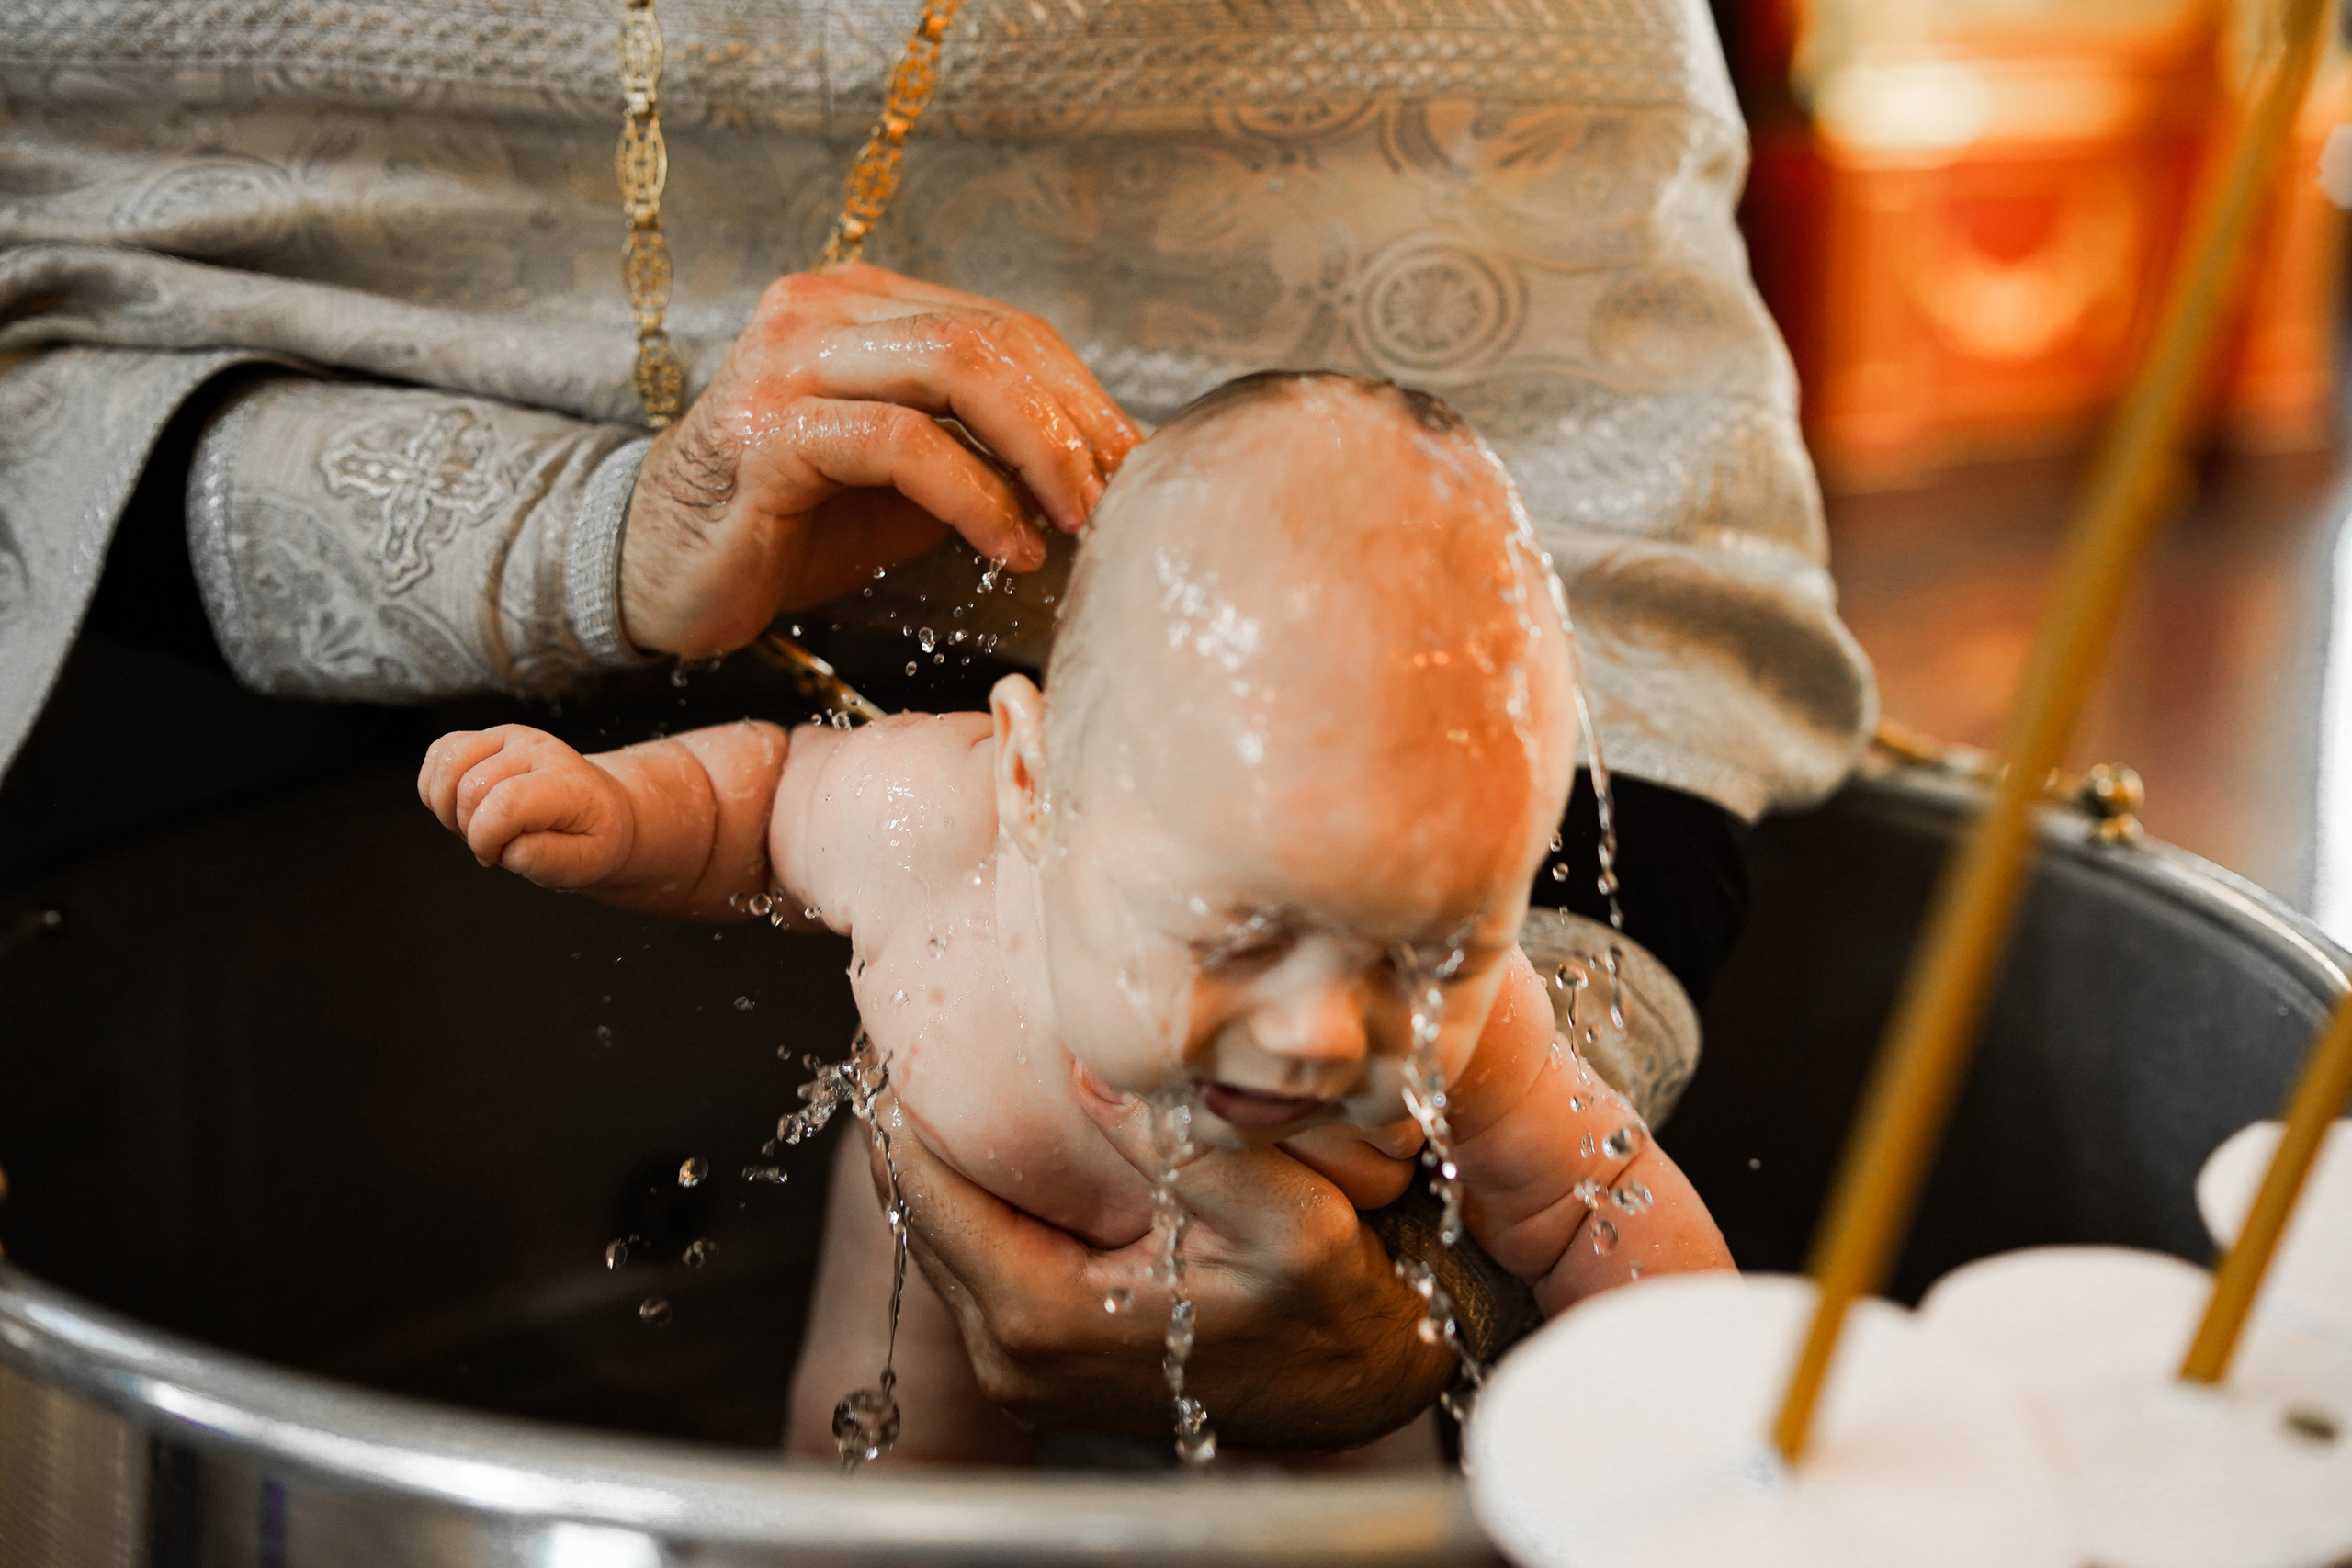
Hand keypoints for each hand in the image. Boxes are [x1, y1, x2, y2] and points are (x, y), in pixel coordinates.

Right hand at [419, 724, 633, 887]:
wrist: (600, 807)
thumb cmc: (592, 837)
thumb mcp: (587, 862)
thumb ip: (548, 859)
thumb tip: (507, 848)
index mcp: (565, 781)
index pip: (506, 803)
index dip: (486, 839)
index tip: (498, 856)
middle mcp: (535, 748)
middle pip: (470, 788)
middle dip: (469, 830)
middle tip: (493, 845)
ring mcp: (508, 737)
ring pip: (447, 765)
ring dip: (447, 807)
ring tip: (476, 825)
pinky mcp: (486, 736)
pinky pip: (439, 754)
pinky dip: (435, 788)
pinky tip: (460, 808)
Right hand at [621, 263, 1140, 657]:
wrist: (657, 576)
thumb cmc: (788, 530)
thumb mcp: (909, 482)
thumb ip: (986, 449)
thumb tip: (1103, 466)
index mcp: (862, 306)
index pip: (1005, 327)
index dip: (1085, 397)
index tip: (1137, 467)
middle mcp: (821, 312)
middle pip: (991, 336)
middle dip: (1076, 422)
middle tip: (1119, 498)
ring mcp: (786, 362)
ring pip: (954, 367)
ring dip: (1039, 452)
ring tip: (1077, 522)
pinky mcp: (765, 433)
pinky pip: (901, 444)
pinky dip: (975, 497)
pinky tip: (1010, 547)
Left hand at [874, 1092, 1457, 1451]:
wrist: (1362, 1383)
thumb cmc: (1332, 1307)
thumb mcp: (1285, 1218)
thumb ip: (1184, 1145)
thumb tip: (1091, 1073)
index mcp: (1044, 1315)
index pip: (924, 1194)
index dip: (899, 1106)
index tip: (889, 1033)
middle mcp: (1014, 1356)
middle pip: (918, 1221)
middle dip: (909, 1131)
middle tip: (899, 1038)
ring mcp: (1025, 1371)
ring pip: (946, 1246)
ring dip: (942, 1168)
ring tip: (938, 1078)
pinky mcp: (1046, 1368)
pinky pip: (981, 1270)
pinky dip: (979, 1206)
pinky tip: (998, 1147)